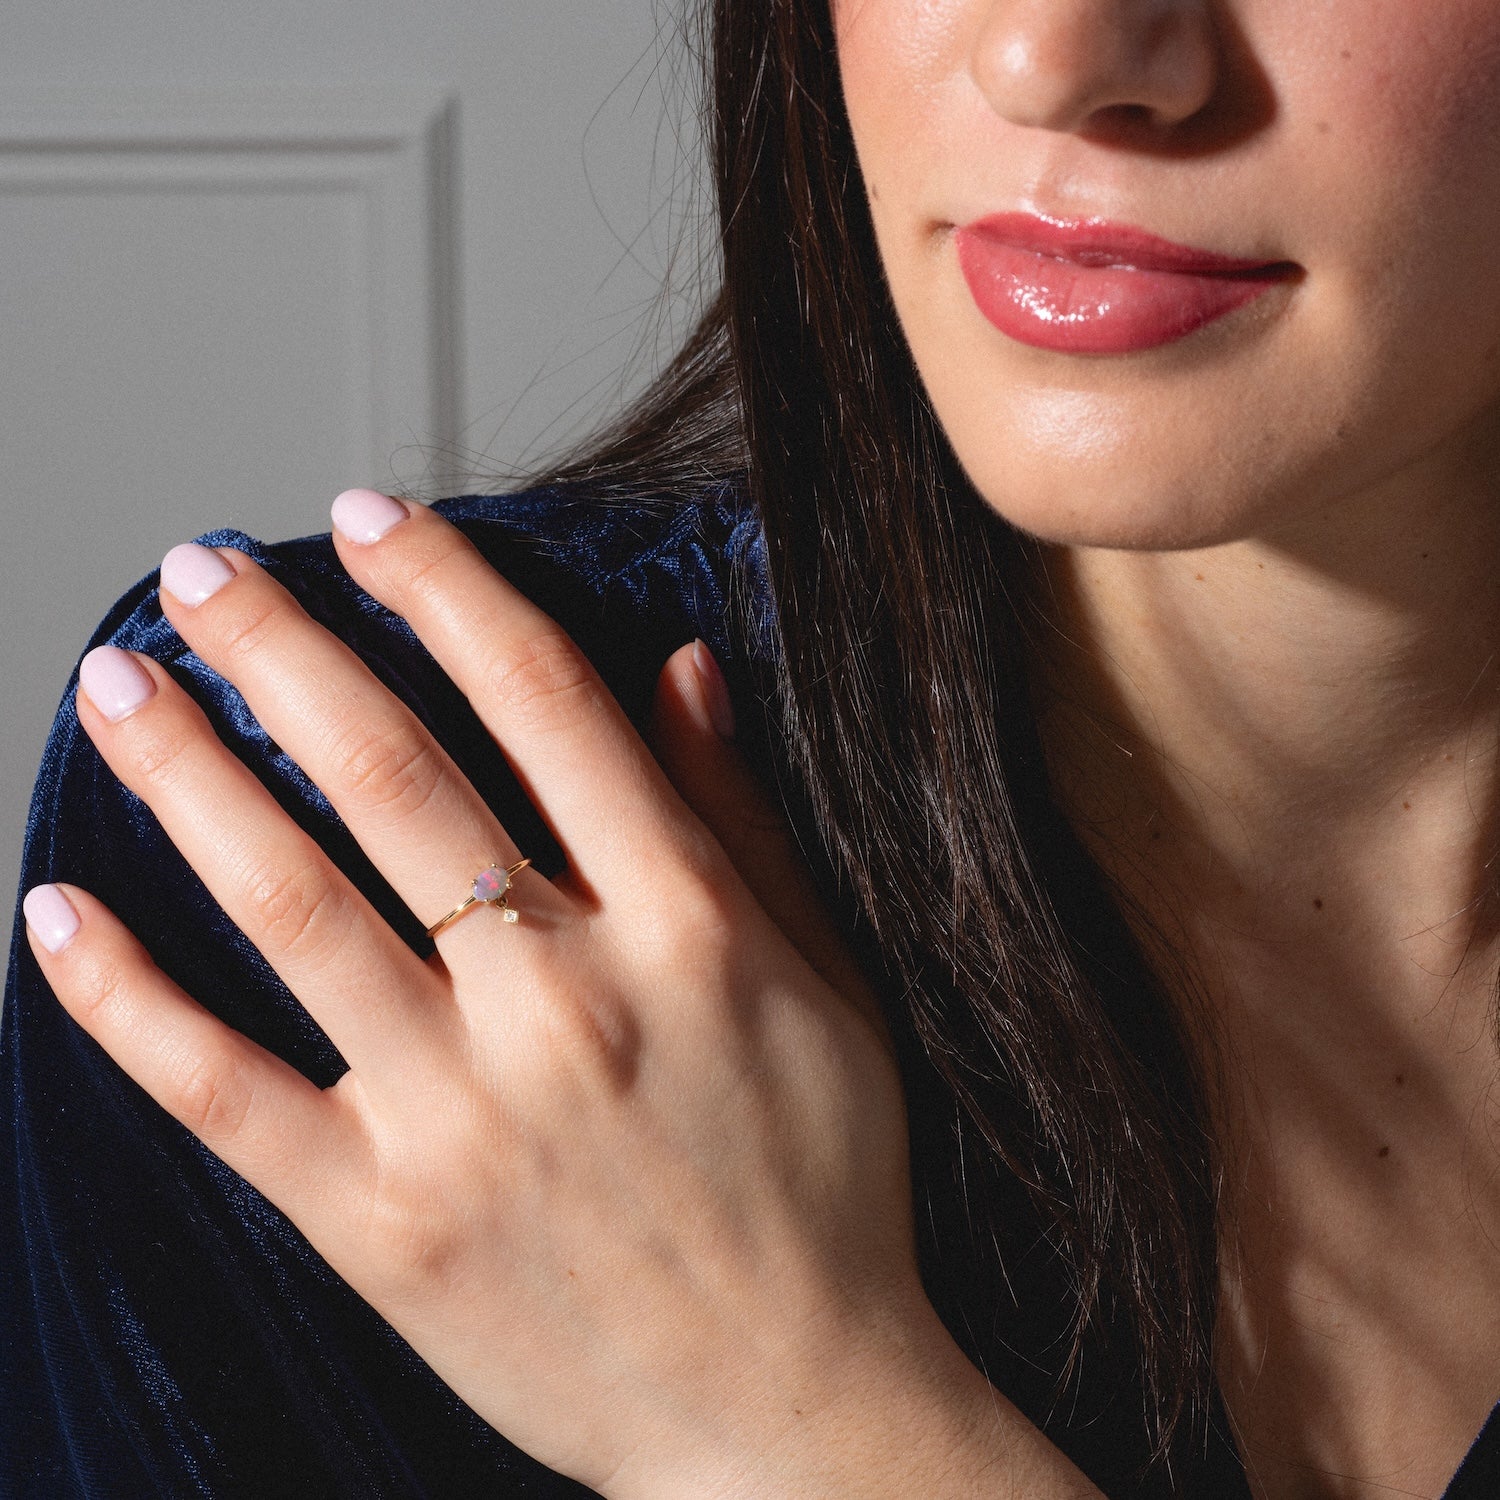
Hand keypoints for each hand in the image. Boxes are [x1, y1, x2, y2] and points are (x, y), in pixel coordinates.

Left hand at [22, 493, 957, 1496]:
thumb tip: (683, 669)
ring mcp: (462, 1115)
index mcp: (685, 927)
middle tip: (202, 568)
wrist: (790, 1413)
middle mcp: (565, 1000)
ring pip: (290, 904)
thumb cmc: (825, 1185)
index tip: (368, 520)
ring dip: (188, 779)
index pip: (542, 701)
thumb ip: (742, 820)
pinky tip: (57, 911)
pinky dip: (127, 1001)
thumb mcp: (827, 984)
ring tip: (118, 684)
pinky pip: (223, 1094)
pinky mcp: (381, 1225)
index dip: (445, 588)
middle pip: (392, 775)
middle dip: (283, 648)